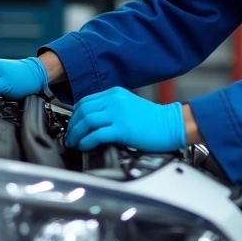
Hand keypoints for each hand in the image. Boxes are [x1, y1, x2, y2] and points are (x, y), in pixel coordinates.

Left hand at [65, 87, 185, 152]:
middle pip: (83, 110)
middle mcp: (114, 101)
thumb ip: (111, 108)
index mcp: (115, 94)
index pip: (85, 101)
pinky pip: (97, 134)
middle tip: (70, 137)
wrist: (171, 124)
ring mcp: (118, 114)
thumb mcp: (128, 105)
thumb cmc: (153, 119)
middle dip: (72, 126)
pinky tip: (85, 146)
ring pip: (87, 121)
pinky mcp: (122, 129)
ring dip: (76, 134)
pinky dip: (86, 141)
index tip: (72, 126)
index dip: (75, 115)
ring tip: (75, 144)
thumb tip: (92, 122)